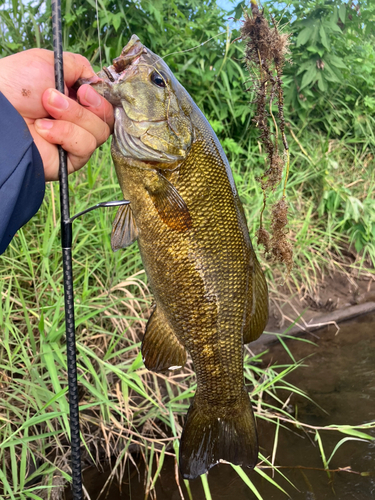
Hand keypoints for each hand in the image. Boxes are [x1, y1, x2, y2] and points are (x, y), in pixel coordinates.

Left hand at [0, 48, 113, 180]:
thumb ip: (79, 66)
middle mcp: (78, 121)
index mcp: (75, 99)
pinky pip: (85, 147)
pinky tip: (44, 130)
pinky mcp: (70, 160)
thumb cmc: (16, 84)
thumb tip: (97, 80)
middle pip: (106, 119)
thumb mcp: (50, 62)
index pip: (105, 103)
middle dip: (85, 107)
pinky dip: (66, 135)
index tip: (84, 90)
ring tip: (45, 111)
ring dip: (72, 117)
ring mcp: (74, 141)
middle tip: (56, 98)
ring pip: (99, 133)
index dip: (100, 97)